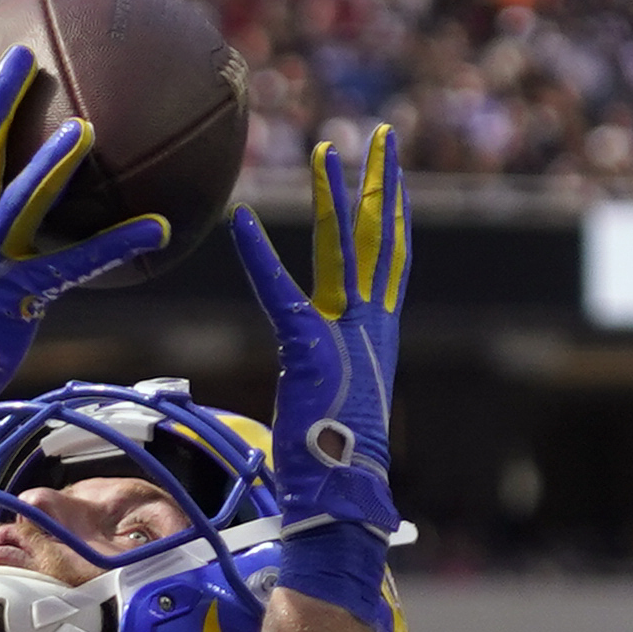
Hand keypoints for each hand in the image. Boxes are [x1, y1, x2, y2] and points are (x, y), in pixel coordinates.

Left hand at [230, 127, 406, 554]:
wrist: (342, 495)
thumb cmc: (333, 461)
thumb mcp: (328, 403)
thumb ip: (321, 377)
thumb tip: (312, 384)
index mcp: (376, 334)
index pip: (388, 260)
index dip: (390, 216)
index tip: (387, 178)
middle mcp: (370, 325)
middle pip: (380, 237)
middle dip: (380, 182)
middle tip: (380, 136)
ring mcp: (344, 332)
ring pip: (344, 248)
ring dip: (332, 197)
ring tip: (326, 150)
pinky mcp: (307, 348)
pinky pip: (279, 292)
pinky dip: (258, 257)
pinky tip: (242, 220)